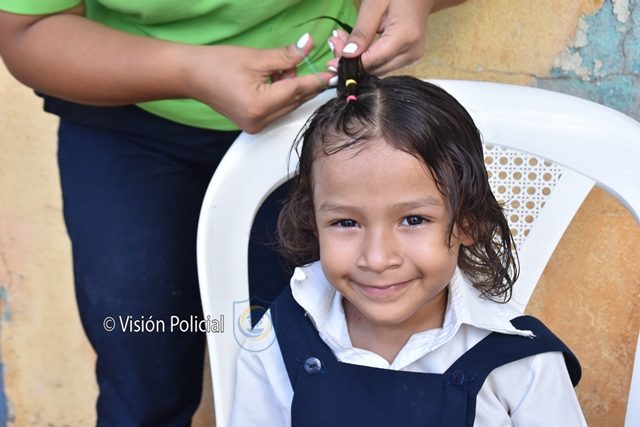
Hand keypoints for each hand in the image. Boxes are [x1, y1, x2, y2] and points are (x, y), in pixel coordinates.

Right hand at [188, 34, 334, 133]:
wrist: (192, 76)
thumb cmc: (218, 64)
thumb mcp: (257, 57)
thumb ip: (287, 55)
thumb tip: (309, 44)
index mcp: (259, 106)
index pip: (297, 91)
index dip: (316, 80)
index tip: (332, 72)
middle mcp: (259, 121)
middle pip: (295, 101)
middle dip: (305, 82)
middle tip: (312, 62)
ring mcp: (256, 126)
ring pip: (288, 106)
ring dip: (293, 88)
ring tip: (282, 68)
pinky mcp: (254, 125)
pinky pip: (278, 110)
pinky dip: (283, 95)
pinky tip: (275, 80)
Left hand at [327, 0, 446, 75]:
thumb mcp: (374, 6)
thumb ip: (361, 33)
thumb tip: (347, 56)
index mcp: (404, 37)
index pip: (372, 61)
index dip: (350, 64)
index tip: (330, 64)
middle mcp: (412, 52)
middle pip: (375, 69)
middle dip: (352, 62)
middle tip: (334, 45)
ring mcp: (413, 57)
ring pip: (378, 70)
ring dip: (359, 61)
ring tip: (342, 42)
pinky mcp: (410, 58)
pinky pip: (384, 64)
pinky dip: (368, 58)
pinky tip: (356, 46)